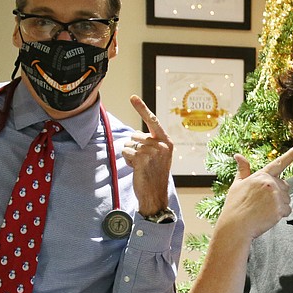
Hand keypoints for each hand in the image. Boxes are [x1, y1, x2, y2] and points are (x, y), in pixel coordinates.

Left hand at [126, 95, 174, 215]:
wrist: (155, 195)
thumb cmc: (154, 175)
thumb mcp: (157, 156)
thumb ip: (150, 144)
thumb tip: (133, 137)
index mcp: (166, 141)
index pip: (152, 121)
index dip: (141, 108)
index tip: (132, 97)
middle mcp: (161, 144)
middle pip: (135, 135)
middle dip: (134, 148)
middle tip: (144, 163)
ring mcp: (152, 150)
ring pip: (128, 144)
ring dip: (130, 156)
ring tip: (141, 167)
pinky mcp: (142, 158)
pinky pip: (126, 152)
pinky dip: (127, 161)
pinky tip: (137, 169)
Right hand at [219, 145, 292, 240]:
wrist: (236, 226)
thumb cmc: (235, 206)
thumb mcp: (237, 185)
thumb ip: (243, 170)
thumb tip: (238, 155)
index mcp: (261, 176)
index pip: (278, 163)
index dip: (291, 154)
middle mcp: (270, 183)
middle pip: (284, 186)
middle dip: (278, 193)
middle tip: (262, 202)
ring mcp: (276, 196)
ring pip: (287, 198)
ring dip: (279, 204)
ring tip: (263, 209)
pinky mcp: (280, 208)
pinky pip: (287, 210)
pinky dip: (280, 214)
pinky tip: (268, 215)